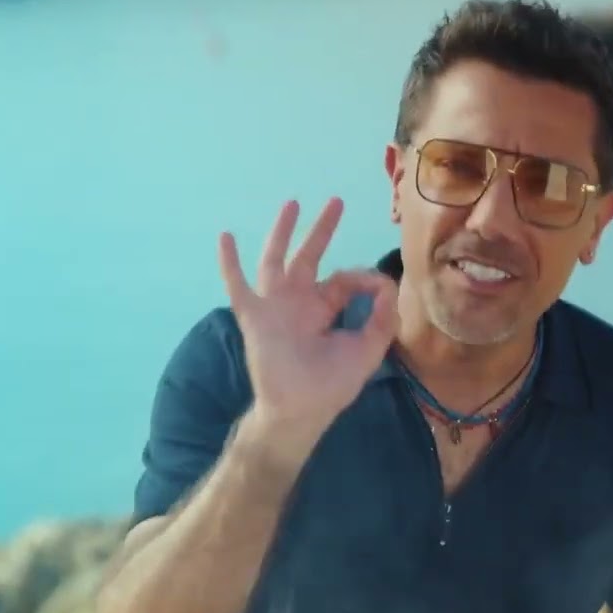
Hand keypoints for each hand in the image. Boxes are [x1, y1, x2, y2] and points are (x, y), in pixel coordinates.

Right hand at [218, 197, 397, 435]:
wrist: (299, 410)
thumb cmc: (331, 385)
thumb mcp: (367, 350)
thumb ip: (382, 318)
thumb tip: (387, 286)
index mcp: (325, 308)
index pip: (344, 279)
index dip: (364, 278)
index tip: (377, 288)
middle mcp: (299, 301)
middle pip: (310, 256)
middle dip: (322, 229)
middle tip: (336, 201)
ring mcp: (274, 305)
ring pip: (275, 259)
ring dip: (282, 232)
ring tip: (292, 203)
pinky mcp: (254, 315)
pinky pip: (237, 285)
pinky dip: (229, 262)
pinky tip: (225, 237)